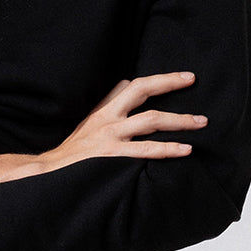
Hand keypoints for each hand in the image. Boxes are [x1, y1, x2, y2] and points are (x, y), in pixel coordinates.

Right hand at [41, 71, 206, 171]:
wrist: (50, 173)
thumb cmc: (74, 151)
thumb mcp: (89, 122)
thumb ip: (108, 103)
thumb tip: (125, 84)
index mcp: (104, 110)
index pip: (134, 85)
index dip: (161, 79)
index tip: (185, 77)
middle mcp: (108, 119)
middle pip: (142, 92)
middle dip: (169, 85)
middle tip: (193, 83)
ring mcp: (111, 138)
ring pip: (150, 121)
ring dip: (178, 120)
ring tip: (200, 123)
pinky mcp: (113, 157)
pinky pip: (145, 150)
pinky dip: (167, 149)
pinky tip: (185, 149)